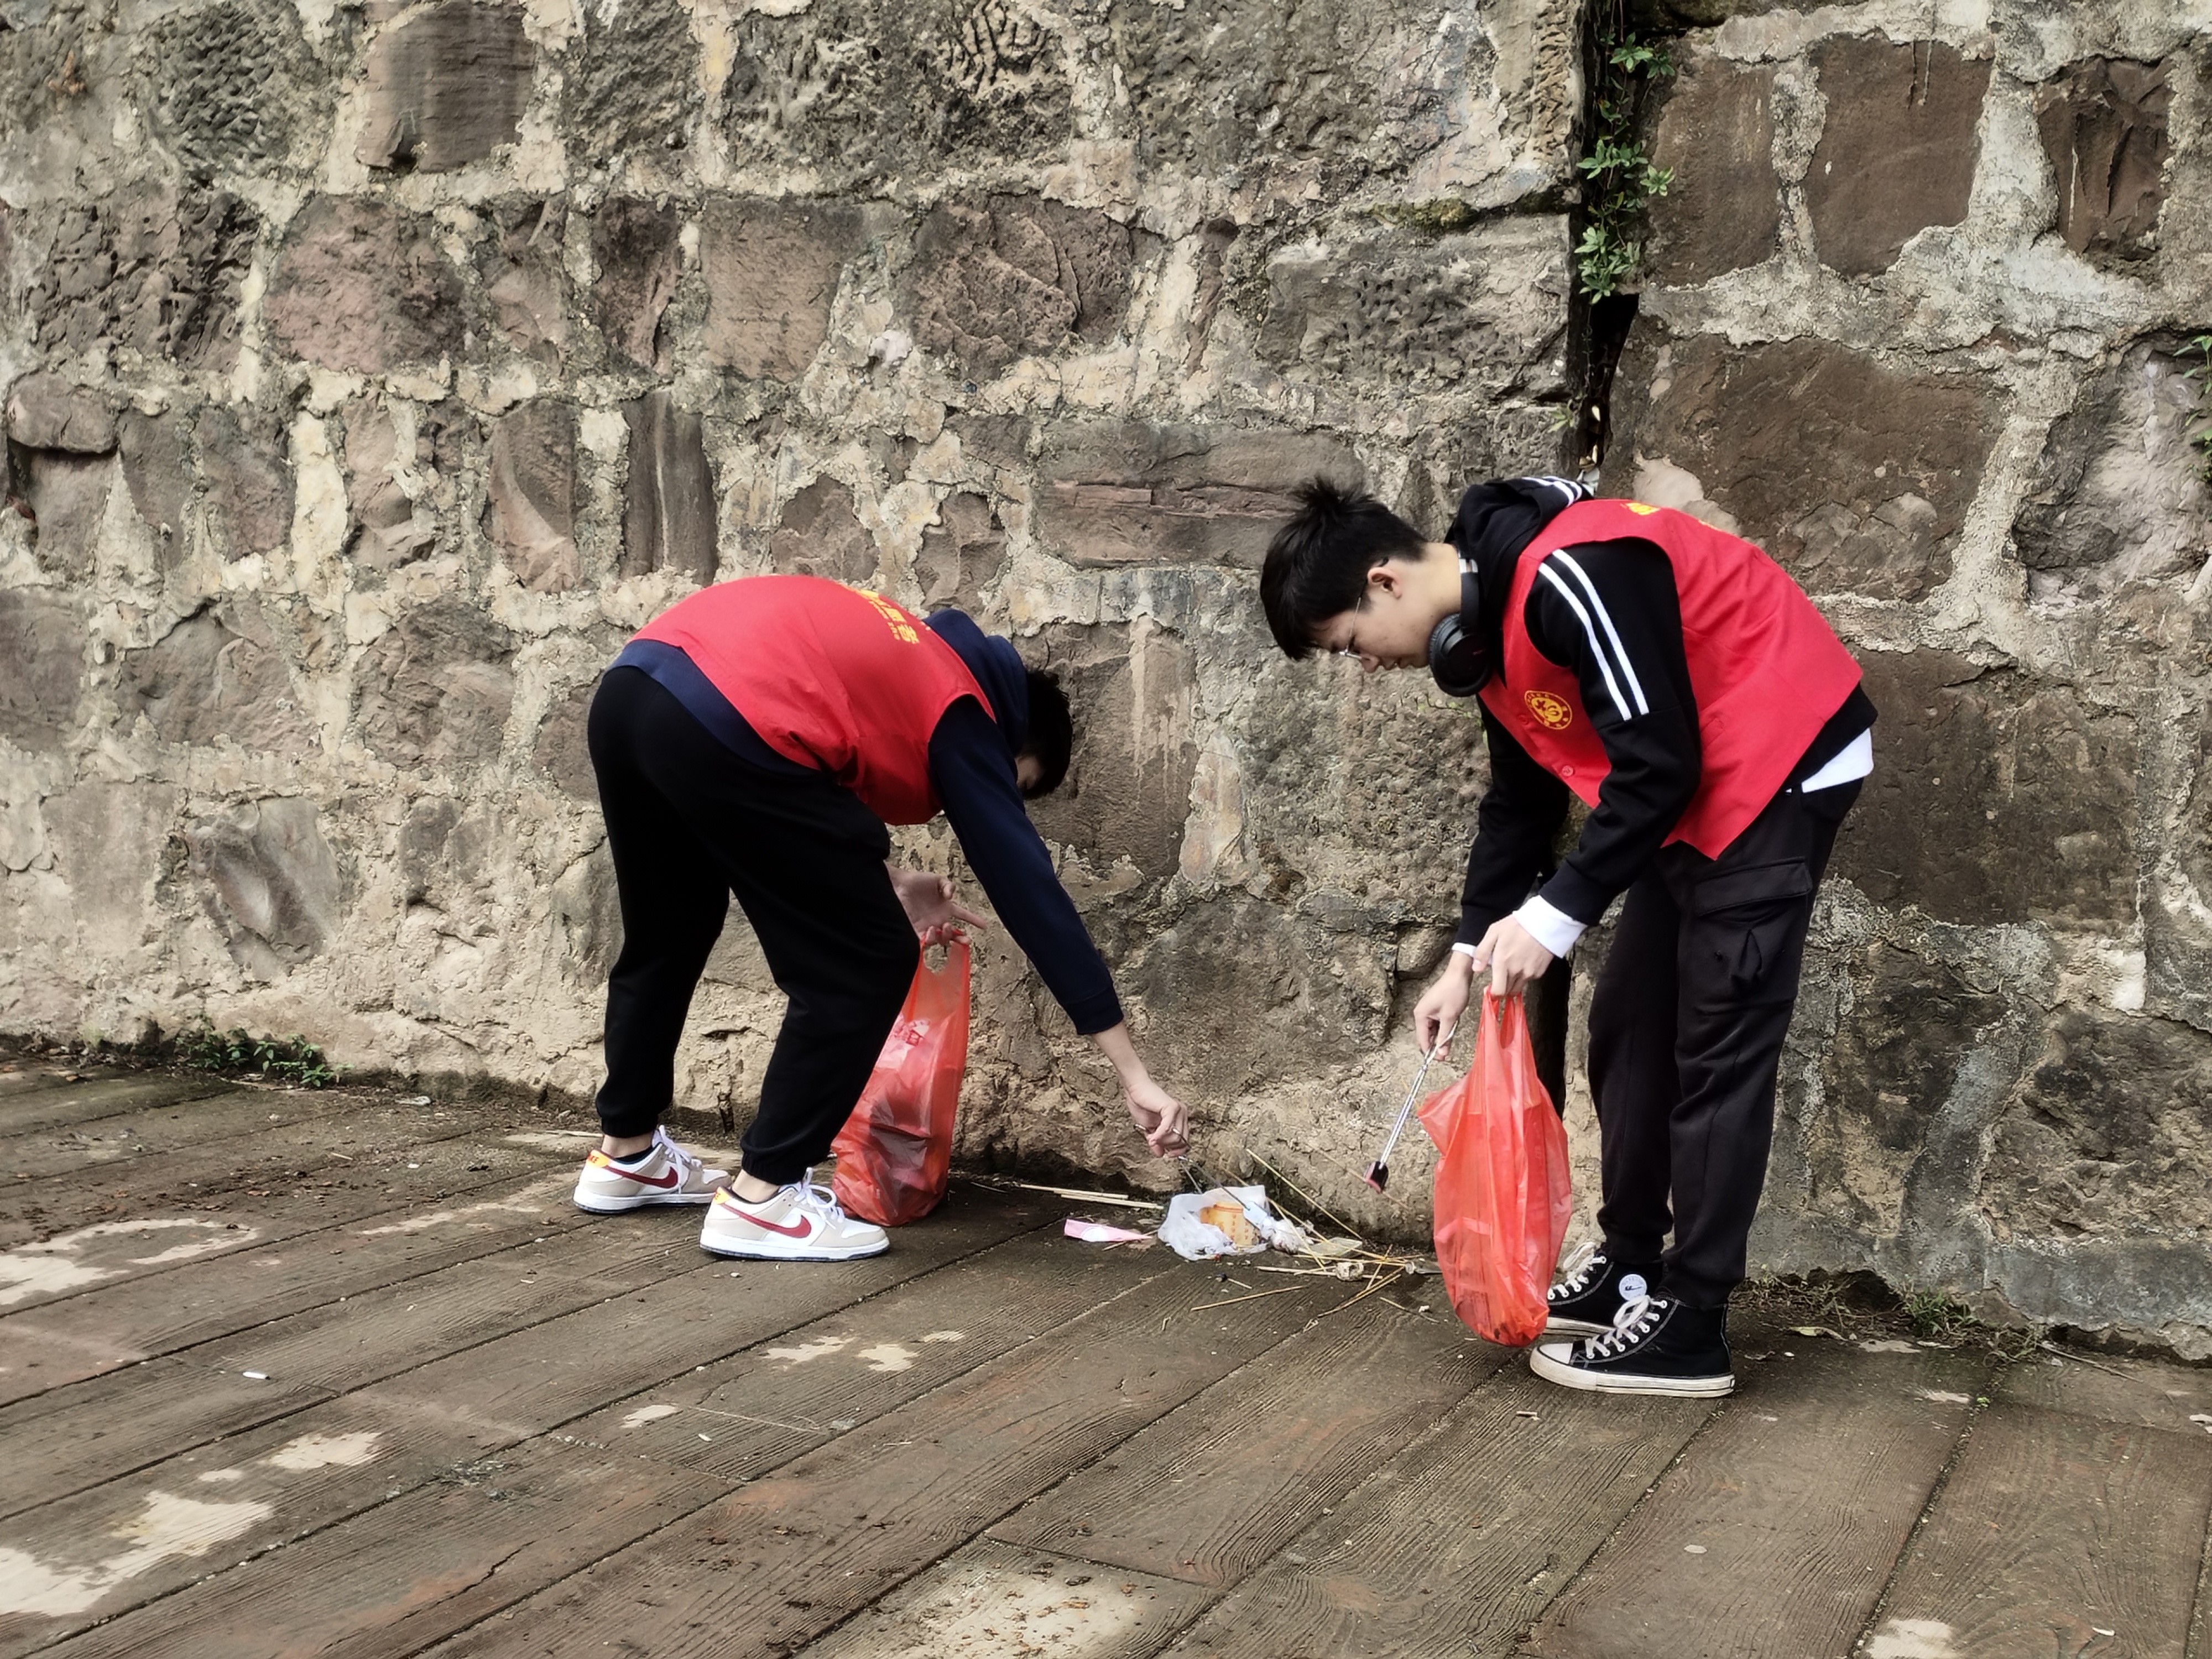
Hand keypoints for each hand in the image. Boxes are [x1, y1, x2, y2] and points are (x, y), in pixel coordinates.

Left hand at [887, 866, 989, 944]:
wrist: (899, 884)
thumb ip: (948, 885)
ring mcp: (927, 926)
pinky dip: (929, 940)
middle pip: (952, 935)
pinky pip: (924, 942)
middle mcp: (938, 919)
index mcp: (946, 908)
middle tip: (963, 938)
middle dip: (960, 939)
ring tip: (939, 928)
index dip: (974, 920)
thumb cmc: (917, 881)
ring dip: (944, 937)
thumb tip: (950, 896)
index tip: (984, 926)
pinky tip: (929, 932)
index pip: (963, 916)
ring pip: (940, 940)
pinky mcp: (915, 930)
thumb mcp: (937, 879)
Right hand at [1089, 1022, 1189, 1156]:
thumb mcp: (1149, 1129)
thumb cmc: (1142, 1104)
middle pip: (1181, 1141)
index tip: (1168, 1155)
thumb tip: (1160, 1153)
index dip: (1177, 1151)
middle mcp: (1182, 1113)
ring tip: (1151, 1138)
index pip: (1185, 1140)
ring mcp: (1179, 1110)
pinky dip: (1159, 1136)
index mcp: (1179, 1118)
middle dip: (1167, 1146)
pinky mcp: (1172, 1107)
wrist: (1134, 1089)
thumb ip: (1157, 1141)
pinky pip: (1168, 1128)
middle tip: (1154, 1142)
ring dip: (1161, 1141)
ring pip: (1175, 1137)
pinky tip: (1152, 1138)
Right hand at [1415, 953, 1471, 1054]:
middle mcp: (1421, 1013)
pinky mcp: (1435, 1009)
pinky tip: (1451, 1031)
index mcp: (1420, 1015)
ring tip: (1450, 1041)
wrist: (1459, 975)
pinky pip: (1437, 1024)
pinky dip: (1444, 1029)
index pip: (1422, 1039)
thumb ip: (1445, 1037)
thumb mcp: (1450, 1018)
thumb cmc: (1453, 992)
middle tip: (1446, 1053)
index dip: (1430, 1052)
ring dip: (1441, 1037)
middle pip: (1426, 1036)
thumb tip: (1441, 1053)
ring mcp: (1428, 1011)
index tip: (1440, 1060)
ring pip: (1433, 1031)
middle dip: (1436, 1045)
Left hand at [1471, 916, 1555, 997]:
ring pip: (1519, 986)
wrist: (1544, 922)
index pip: (1498, 991)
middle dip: (1503, 987)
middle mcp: (1516, 971)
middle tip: (1501, 977)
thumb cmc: (1517, 925)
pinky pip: (1529, 979)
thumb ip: (1482, 952)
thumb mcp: (1494, 932)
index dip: (1494, 993)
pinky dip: (1525, 975)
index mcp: (1503, 963)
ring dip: (1513, 982)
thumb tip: (1476, 969)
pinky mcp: (1539, 972)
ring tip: (1513, 967)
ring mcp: (1529, 973)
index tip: (1492, 989)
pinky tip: (1524, 961)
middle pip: (1508, 991)